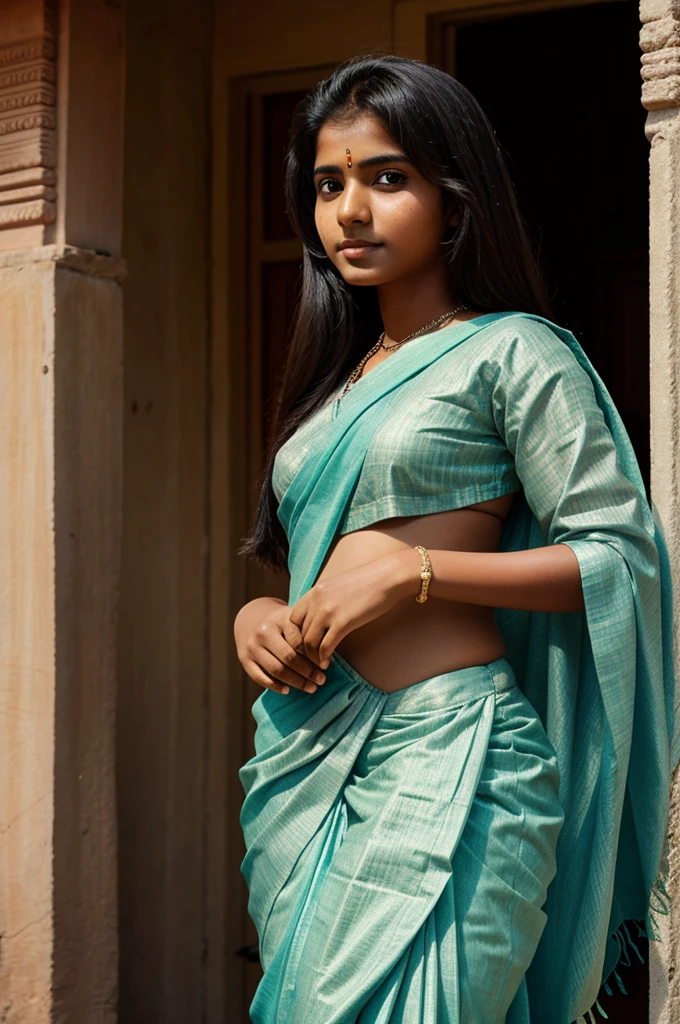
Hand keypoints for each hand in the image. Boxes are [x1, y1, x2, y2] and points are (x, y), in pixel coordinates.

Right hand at [234, 596, 328, 695]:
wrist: (251, 619)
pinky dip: (275, 686)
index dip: (315, 655)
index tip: (326, 665)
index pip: (299, 641)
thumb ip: (308, 631)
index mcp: (279, 619)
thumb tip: (327, 655)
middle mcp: (264, 632)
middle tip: (322, 680)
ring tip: (311, 688)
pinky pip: (260, 677)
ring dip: (296, 682)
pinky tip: (288, 691)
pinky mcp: (244, 659)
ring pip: (276, 669)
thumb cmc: (282, 623)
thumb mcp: (294, 618)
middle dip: (308, 672)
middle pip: (289, 657)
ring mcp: (252, 646)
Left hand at [288, 552, 418, 663]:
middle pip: (300, 633)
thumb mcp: (337, 586)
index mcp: (314, 592)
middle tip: (311, 660)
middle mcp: (316, 601)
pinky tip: (328, 662)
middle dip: (303, 650)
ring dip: (313, 657)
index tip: (306, 644)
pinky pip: (325, 647)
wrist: (388, 577)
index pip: (292, 619)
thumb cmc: (367, 582)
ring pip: (309, 643)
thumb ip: (324, 599)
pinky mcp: (343, 623)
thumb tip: (319, 617)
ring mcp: (328, 612)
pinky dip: (324, 658)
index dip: (297, 635)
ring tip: (320, 664)